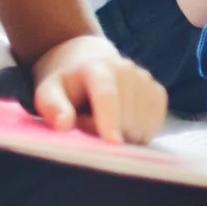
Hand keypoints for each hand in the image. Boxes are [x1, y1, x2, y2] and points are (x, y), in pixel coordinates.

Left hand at [31, 36, 167, 143]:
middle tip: (86, 125)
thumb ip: (52, 106)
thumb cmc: (66, 84)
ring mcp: (146, 80)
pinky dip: (139, 133)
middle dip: (108, 133)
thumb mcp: (48, 91)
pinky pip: (154, 124)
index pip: (107, 95)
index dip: (110, 119)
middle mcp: (127, 69)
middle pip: (127, 116)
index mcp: (98, 67)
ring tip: (104, 123)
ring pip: (142, 124)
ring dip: (123, 135)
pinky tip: (122, 126)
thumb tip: (64, 124)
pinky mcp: (158, 92)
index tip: (112, 143)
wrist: (88, 62)